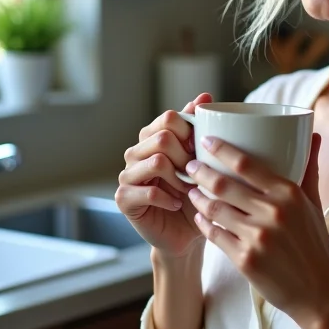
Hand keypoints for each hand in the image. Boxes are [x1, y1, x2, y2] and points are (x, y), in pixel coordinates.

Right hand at [115, 94, 211, 257]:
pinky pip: (148, 190)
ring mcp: (127, 174)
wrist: (188, 232)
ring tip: (187, 190)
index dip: (190, 132)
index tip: (201, 151)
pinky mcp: (124, 198)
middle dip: (186, 157)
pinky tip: (176, 204)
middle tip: (195, 175)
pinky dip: (169, 198)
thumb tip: (205, 96)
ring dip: (179, 178)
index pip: (169, 117)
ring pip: (156, 161)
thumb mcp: (202, 158)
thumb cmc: (196, 193)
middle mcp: (136, 152)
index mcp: (152, 137)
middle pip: (162, 137)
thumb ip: (198, 126)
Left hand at [185, 133, 328, 328]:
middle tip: (190, 165)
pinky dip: (203, 224)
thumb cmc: (315, 244)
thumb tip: (315, 135)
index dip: (221, 149)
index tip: (205, 140)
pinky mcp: (245, 260)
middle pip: (224, 185)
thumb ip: (309, 169)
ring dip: (198, 198)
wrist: (319, 293)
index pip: (247, 164)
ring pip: (215, 209)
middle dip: (201, 172)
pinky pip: (215, 235)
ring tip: (191, 190)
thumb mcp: (314, 203)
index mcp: (289, 193)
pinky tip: (198, 217)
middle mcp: (272, 212)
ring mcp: (257, 237)